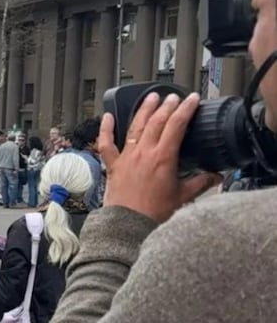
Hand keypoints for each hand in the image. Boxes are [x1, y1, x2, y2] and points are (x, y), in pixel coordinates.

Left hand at [99, 92, 221, 223]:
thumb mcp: (182, 196)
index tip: (192, 99)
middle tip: (173, 97)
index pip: (177, 125)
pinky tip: (107, 117)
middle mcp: (143, 153)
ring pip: (135, 126)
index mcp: (163, 158)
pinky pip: (106, 144)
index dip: (185, 109)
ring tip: (151, 98)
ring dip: (144, 110)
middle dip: (167, 106)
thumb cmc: (153, 213)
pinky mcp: (113, 166)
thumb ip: (201, 183)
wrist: (128, 225)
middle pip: (156, 121)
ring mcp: (126, 157)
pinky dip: (106, 129)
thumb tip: (216, 176)